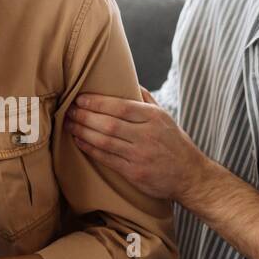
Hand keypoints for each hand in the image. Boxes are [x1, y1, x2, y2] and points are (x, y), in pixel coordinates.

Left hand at [64, 85, 206, 202]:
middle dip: (84, 116)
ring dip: (82, 132)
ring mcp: (140, 155)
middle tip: (68, 111)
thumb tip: (127, 81)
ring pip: (104, 141)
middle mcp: (147, 135)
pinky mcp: (134, 173)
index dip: (97, 102)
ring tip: (68, 124)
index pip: (121, 106)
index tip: (80, 99)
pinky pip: (106, 158)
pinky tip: (79, 141)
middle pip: (109, 123)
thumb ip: (146, 100)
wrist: (191, 176)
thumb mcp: (166, 117)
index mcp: (154, 118)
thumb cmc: (175, 144)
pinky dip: (90, 149)